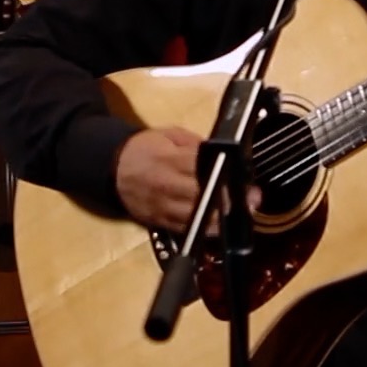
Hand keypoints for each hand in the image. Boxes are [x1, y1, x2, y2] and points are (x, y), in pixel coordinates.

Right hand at [114, 127, 261, 234]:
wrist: (112, 168)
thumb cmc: (145, 148)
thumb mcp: (171, 135)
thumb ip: (196, 145)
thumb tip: (223, 154)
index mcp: (170, 159)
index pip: (203, 169)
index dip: (228, 176)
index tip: (247, 181)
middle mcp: (167, 185)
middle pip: (203, 196)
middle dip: (230, 200)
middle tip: (254, 200)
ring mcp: (163, 207)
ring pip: (197, 218)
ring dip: (222, 219)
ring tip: (243, 215)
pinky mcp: (159, 222)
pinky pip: (186, 230)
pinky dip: (205, 230)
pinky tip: (222, 227)